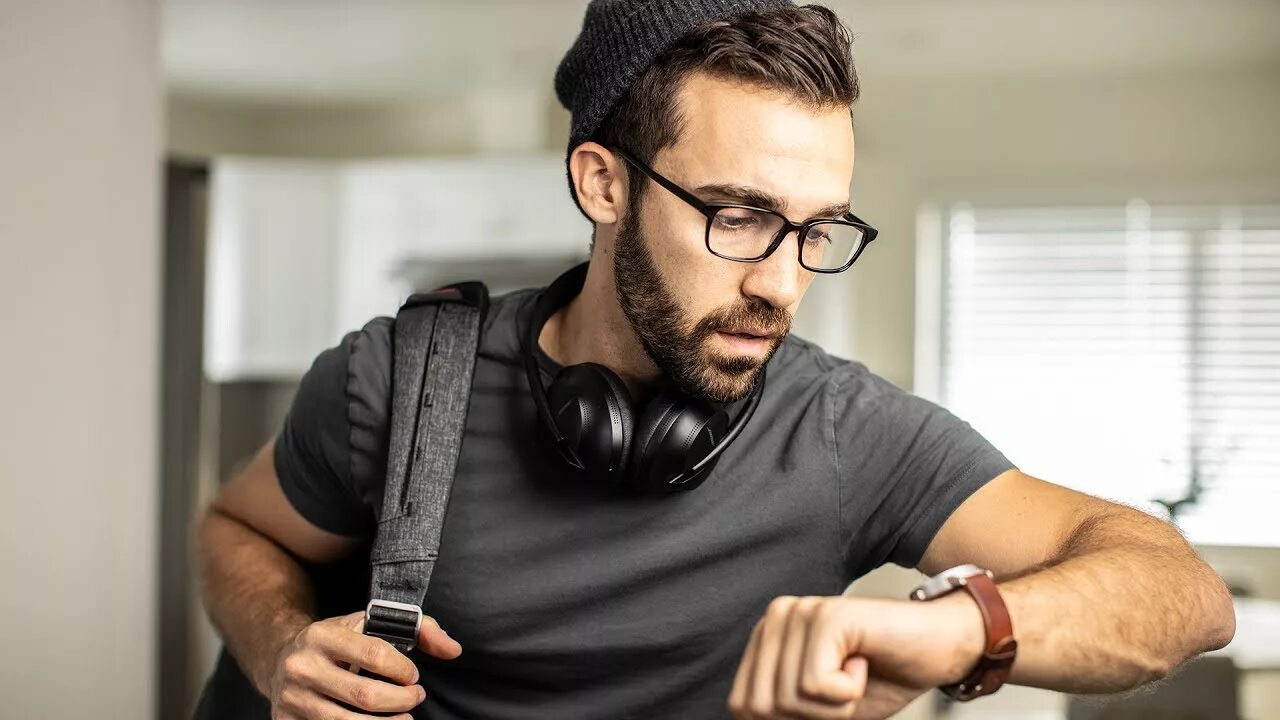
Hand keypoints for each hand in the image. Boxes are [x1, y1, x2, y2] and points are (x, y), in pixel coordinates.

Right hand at [266, 610, 462, 719]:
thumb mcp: (366, 624)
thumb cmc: (336, 641)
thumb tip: (454, 650)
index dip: (402, 670)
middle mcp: (303, 667)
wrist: (279, 656)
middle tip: (415, 698)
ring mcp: (293, 698)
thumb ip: (416, 629)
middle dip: (401, 701)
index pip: (374, 655)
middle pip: (365, 695)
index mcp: (322, 636)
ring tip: (404, 718)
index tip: (413, 676)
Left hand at [727, 594, 983, 719]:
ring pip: (788, 699)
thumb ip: (781, 715)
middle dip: (809, 716)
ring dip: (833, 707)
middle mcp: (777, 618)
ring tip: (855, 674)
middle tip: (843, 689)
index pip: (742, 704)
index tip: (825, 701)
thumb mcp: (820, 709)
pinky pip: (816, 686)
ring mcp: (801, 612)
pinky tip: (863, 663)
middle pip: (760, 706)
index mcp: (767, 637)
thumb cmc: (884, 676)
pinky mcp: (827, 617)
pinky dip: (848, 694)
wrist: (940, 648)